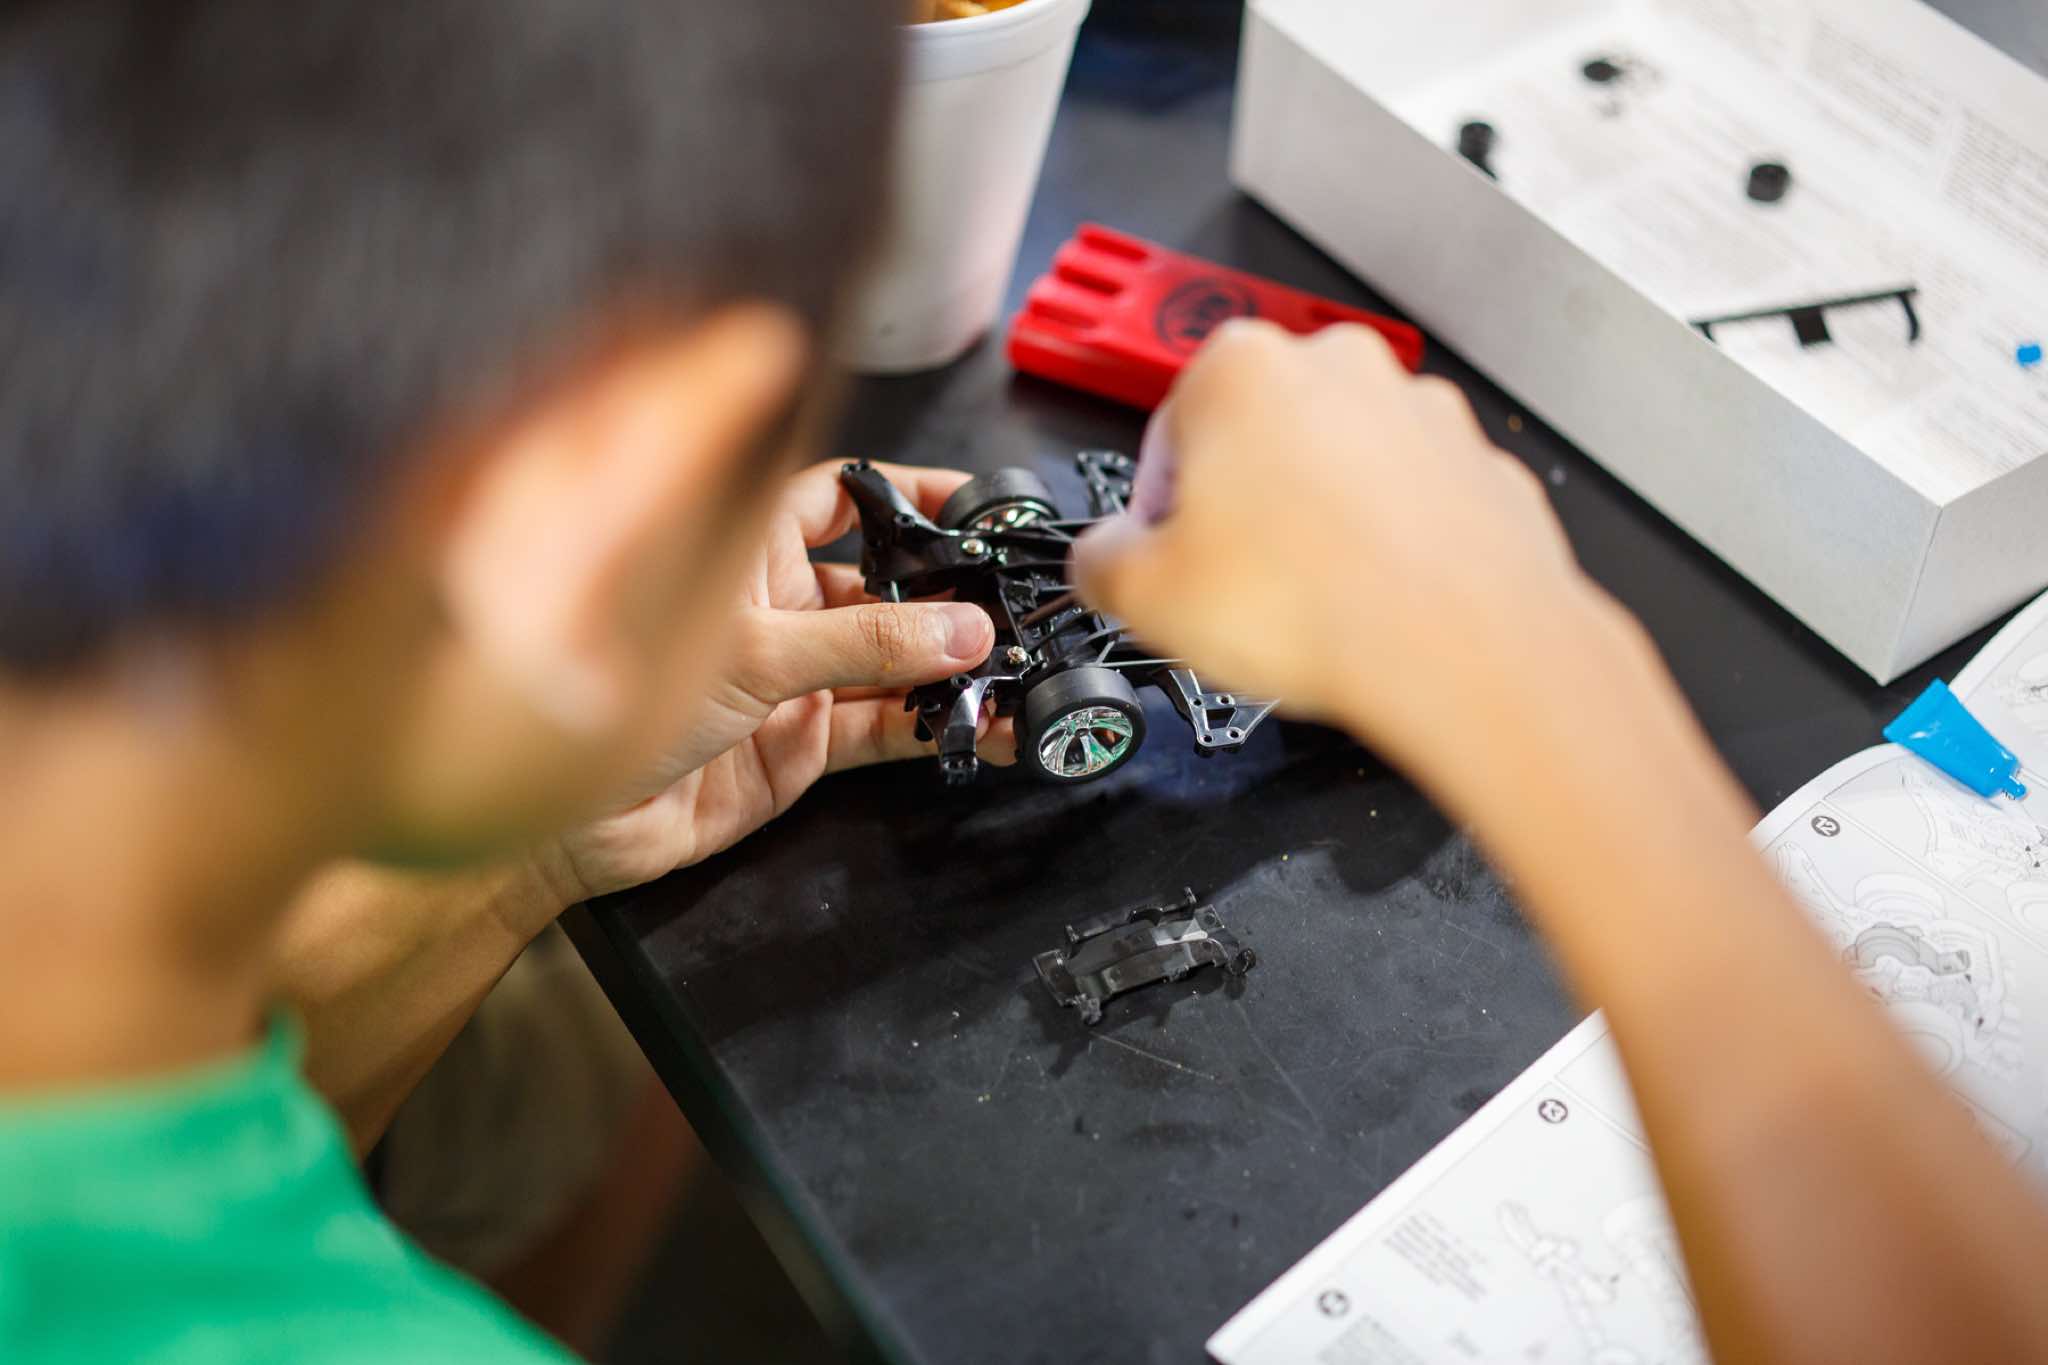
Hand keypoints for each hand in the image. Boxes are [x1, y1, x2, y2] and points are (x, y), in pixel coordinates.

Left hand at [536, 460, 1010, 906]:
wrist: (571, 822)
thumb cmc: (611, 703)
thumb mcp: (753, 651)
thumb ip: (865, 641)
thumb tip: (957, 627)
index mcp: (750, 550)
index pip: (844, 496)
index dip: (908, 495)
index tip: (977, 506)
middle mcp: (778, 606)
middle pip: (886, 584)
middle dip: (952, 593)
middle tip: (1016, 605)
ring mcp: (794, 676)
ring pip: (895, 662)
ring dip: (955, 668)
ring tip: (1018, 671)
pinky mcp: (803, 745)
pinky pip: (887, 729)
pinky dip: (936, 727)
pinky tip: (984, 725)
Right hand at [1074, 321, 1624, 781]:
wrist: (1462, 650)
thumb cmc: (1319, 606)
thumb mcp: (1142, 597)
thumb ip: (1099, 563)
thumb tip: (1103, 560)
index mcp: (1237, 370)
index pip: (1165, 436)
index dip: (1157, 516)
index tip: (1165, 563)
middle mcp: (1336, 369)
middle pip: (1255, 442)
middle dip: (1239, 511)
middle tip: (1232, 590)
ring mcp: (1419, 413)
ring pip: (1337, 469)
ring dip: (1314, 526)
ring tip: (1305, 607)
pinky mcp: (1477, 466)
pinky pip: (1408, 506)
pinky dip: (1386, 546)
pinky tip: (1368, 606)